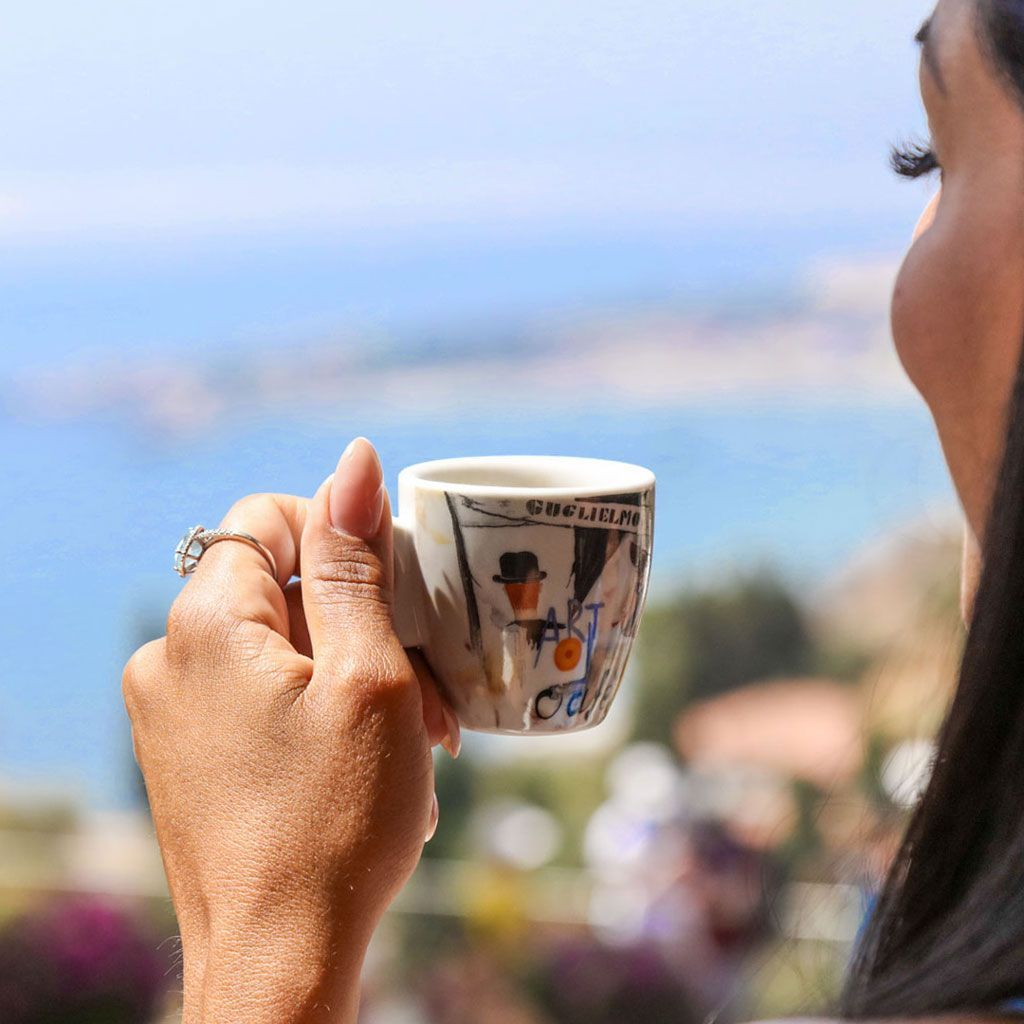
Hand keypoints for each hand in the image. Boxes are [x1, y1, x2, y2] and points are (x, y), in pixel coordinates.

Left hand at [122, 438, 459, 1023]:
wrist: (280, 961)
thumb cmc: (335, 822)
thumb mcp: (368, 676)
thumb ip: (355, 563)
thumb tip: (354, 461)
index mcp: (204, 624)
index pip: (269, 518)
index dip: (343, 540)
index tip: (399, 598)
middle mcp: (169, 658)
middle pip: (278, 584)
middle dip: (362, 618)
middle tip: (424, 683)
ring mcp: (171, 711)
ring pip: (277, 643)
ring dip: (351, 667)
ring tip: (411, 729)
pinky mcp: (187, 753)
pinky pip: (259, 692)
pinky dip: (318, 704)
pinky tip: (367, 754)